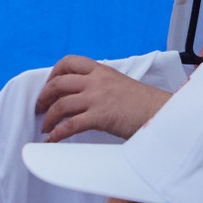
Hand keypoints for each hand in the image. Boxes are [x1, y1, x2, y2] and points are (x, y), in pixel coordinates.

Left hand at [34, 56, 169, 140]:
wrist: (163, 113)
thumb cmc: (146, 104)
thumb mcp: (121, 86)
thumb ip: (102, 86)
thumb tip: (85, 97)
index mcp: (103, 71)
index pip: (70, 62)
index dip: (54, 73)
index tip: (49, 84)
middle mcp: (97, 81)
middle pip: (59, 83)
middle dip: (44, 96)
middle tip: (40, 107)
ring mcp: (97, 98)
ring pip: (60, 104)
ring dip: (48, 117)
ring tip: (45, 127)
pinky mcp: (100, 116)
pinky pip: (69, 125)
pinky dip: (57, 134)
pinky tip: (52, 140)